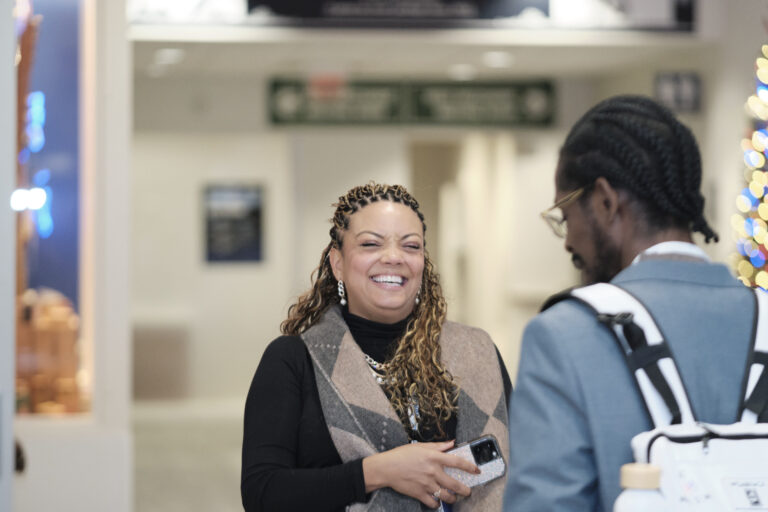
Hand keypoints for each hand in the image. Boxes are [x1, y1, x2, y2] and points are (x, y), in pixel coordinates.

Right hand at [362, 440, 479, 507]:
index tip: (476, 470)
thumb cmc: (402, 454)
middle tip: (467, 492)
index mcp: (434, 457)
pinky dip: (437, 504)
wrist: (386, 467)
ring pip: (446, 496)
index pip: (457, 462)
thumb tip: (452, 442)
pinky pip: (433, 503)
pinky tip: (437, 501)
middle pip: (455, 484)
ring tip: (453, 498)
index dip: (469, 467)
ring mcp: (426, 484)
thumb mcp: (421, 446)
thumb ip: (438, 445)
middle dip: (465, 490)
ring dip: (453, 499)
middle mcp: (433, 471)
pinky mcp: (419, 493)